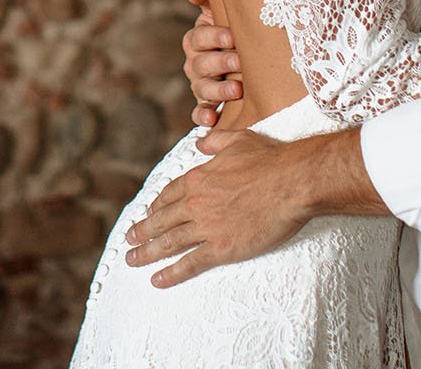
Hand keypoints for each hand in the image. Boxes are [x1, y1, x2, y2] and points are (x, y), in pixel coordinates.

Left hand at [123, 129, 318, 286]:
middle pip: (161, 220)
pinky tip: (157, 280)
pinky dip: (171, 273)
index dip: (156, 206)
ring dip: (147, 253)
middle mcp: (196, 203)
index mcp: (198, 178)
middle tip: (128, 240)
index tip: (148, 214)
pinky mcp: (221, 248)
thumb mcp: (237, 140)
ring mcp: (207, 227)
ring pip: (168, 242)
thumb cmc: (270, 159)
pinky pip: (190, 263)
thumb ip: (214, 142)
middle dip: (142, 231)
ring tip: (132, 260)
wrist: (292, 182)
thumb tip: (200, 141)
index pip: (169, 195)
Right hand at [181, 0, 239, 126]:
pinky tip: (212, 120)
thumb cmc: (230, 31)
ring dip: (218, 90)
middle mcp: (194, 63)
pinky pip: (199, 113)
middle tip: (239, 61)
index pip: (199, 37)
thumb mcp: (220, 13)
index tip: (231, 36)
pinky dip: (203, 117)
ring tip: (237, 89)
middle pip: (200, 64)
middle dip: (220, 62)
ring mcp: (199, 85)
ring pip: (202, 89)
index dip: (213, 37)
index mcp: (196, 39)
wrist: (242, 59)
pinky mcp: (205, 106)